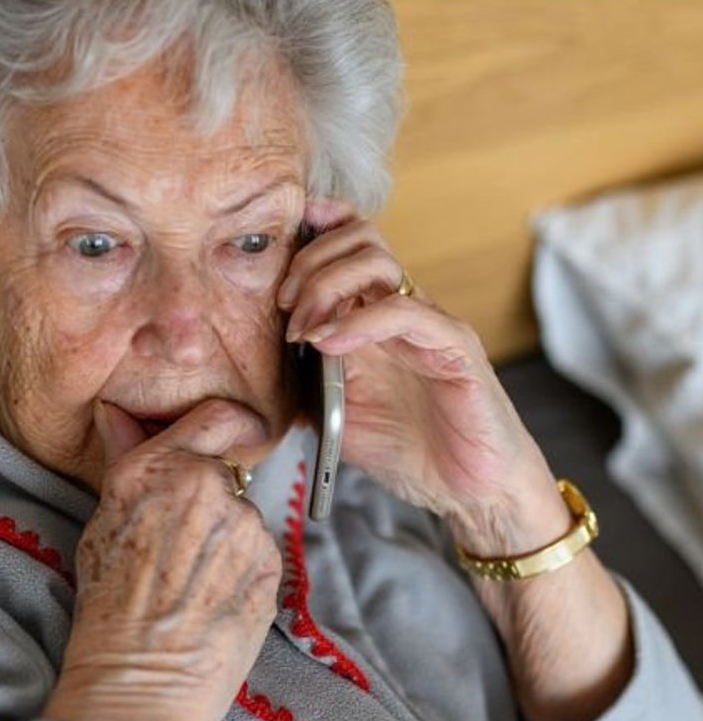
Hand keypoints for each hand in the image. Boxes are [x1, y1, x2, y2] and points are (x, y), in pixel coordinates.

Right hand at [47, 400, 280, 720]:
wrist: (143, 674)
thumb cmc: (111, 604)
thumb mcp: (104, 519)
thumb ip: (124, 459)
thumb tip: (117, 416)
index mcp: (157, 467)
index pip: (216, 416)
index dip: (229, 422)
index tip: (234, 431)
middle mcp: (205, 486)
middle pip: (225, 472)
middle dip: (210, 495)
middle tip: (183, 538)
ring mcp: (245, 525)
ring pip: (243, 515)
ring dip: (227, 534)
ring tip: (193, 576)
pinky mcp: (272, 564)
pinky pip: (259, 551)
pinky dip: (243, 566)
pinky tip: (213, 594)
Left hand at [281, 200, 564, 552]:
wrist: (468, 492)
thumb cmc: (408, 448)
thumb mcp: (335, 413)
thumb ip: (301, 382)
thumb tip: (252, 372)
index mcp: (373, 312)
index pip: (349, 241)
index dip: (314, 228)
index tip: (274, 244)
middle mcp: (402, 307)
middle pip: (358, 237)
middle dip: (309, 261)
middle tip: (283, 306)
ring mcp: (430, 322)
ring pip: (378, 261)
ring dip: (326, 285)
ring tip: (304, 331)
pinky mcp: (455, 347)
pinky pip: (405, 311)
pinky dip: (357, 320)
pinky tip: (329, 344)